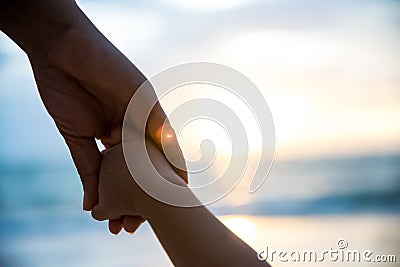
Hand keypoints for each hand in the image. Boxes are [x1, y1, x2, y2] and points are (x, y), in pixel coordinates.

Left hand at [0, 0, 185, 233]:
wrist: (63, 47)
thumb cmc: (107, 63)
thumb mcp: (137, 92)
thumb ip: (153, 120)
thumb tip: (172, 146)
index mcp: (146, 117)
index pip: (162, 152)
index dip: (170, 175)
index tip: (179, 197)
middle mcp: (126, 128)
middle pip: (138, 168)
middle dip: (141, 194)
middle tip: (139, 221)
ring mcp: (102, 133)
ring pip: (113, 172)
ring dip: (115, 196)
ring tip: (117, 222)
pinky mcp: (78, 135)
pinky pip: (86, 165)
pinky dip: (90, 186)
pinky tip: (93, 206)